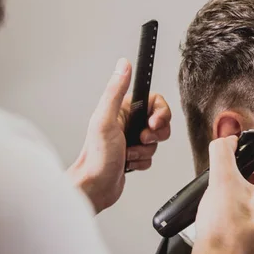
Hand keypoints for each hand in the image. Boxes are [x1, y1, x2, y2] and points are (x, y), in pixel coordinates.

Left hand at [67, 58, 170, 213]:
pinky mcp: (133, 156)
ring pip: (156, 141)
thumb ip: (116, 91)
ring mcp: (129, 140)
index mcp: (121, 110)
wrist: (94, 188)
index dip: (160, 113)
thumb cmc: (96, 157)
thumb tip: (123, 65)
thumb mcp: (106, 119)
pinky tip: (128, 164)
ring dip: (146, 151)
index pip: (154, 101)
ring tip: (129, 154)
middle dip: (154, 135)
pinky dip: (142, 162)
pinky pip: (150, 156)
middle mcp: (125, 123)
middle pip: (159, 121)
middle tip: (141, 139)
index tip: (153, 123)